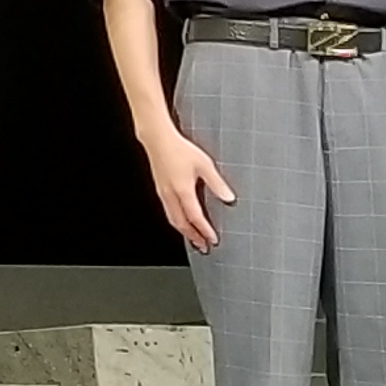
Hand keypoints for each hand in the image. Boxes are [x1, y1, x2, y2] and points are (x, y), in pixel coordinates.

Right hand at [143, 125, 234, 250]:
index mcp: (182, 190)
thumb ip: (217, 183)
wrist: (157, 139)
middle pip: (181, 223)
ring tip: (193, 237)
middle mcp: (170, 195)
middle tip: (203, 246)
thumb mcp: (204, 164)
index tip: (213, 240)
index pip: (195, 217)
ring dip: (184, 231)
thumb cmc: (179, 148)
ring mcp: (163, 192)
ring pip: (173, 219)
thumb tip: (229, 197)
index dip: (205, 231)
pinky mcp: (160, 188)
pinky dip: (177, 221)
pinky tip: (182, 219)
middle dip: (193, 237)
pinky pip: (168, 211)